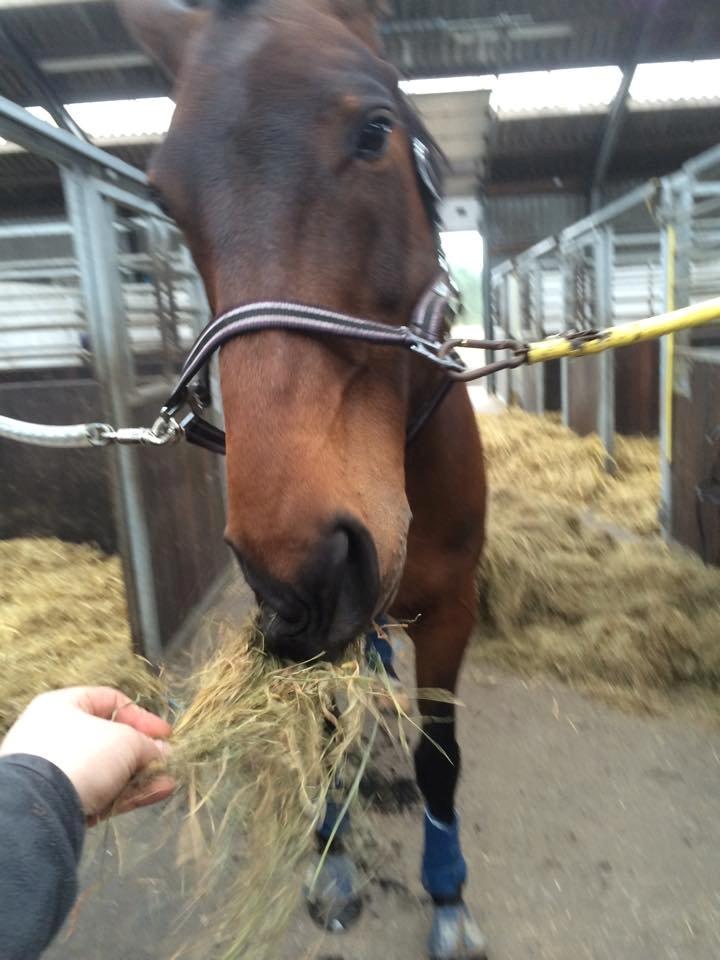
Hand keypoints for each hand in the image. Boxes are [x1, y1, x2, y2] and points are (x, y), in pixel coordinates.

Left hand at [0, 687, 174, 823]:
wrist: (40, 808)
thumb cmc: (83, 755)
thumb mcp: (125, 740)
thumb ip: (147, 744)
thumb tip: (163, 753)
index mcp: (63, 706)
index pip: (110, 701)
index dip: (141, 715)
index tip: (165, 733)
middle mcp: (57, 735)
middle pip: (111, 739)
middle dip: (142, 750)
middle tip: (165, 759)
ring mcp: (59, 771)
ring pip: (109, 769)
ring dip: (141, 775)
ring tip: (167, 781)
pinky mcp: (63, 802)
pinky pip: (102, 791)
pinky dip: (129, 792)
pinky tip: (158, 793)